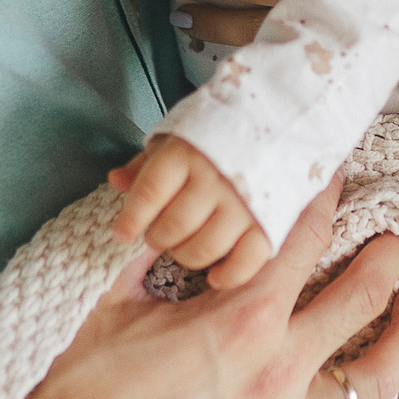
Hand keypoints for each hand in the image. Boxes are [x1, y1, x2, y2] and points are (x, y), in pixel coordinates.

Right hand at [13, 176, 398, 398]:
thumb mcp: (110, 294)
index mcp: (240, 316)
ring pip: (375, 378)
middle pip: (358, 300)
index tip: (341, 176)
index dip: (325, 202)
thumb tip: (155, 199)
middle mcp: (276, 369)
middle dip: (385, 260)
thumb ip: (148, 244)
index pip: (301, 242)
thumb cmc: (74, 384)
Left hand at [107, 134, 274, 286]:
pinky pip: (246, 262)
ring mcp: (243, 202)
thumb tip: (116, 180)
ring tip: (185, 247)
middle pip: (173, 227)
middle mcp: (214, 178)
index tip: (122, 234)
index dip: (131, 220)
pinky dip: (228, 275)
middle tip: (160, 234)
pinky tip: (216, 276)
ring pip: (204, 248)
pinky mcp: (270, 222)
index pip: (148, 194)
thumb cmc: (220, 134)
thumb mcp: (178, 139)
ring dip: (187, 256)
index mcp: (187, 154)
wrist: (282, 122)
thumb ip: (147, 163)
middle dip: (159, 238)